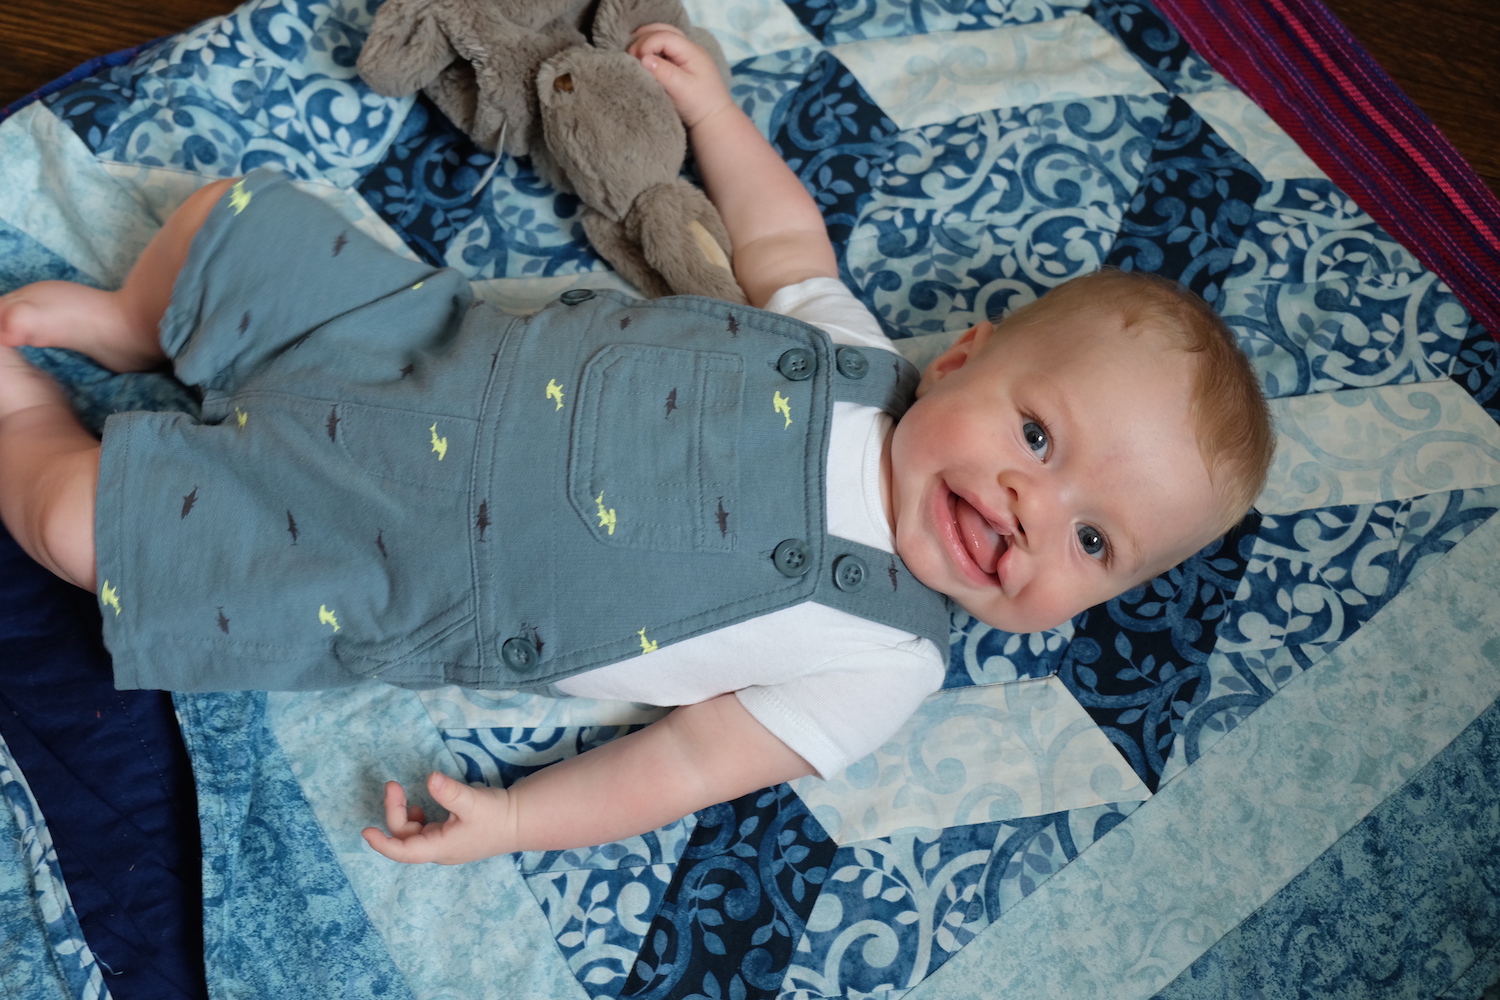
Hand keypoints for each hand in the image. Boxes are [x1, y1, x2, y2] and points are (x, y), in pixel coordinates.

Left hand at [361, 772, 516, 864]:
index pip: (403, 851)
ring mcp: (443, 844)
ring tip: (401, 793)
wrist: (520, 821)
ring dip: (403, 814)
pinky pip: (422, 831)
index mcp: (440, 847)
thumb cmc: (497, 815)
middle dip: (394, 810)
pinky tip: (418, 807)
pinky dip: (414, 818)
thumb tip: (430, 778)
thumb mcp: (473, 802)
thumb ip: (449, 792)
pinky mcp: (449, 836)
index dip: (382, 843)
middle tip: (393, 784)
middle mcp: (438, 850)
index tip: (365, 832)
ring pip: (412, 833)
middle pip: (405, 837)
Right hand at [627, 24, 733, 128]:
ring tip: (633, 56)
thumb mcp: (682, 90)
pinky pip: (663, 48)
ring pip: (662, 36)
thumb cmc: (699, 105)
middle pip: (662, 30)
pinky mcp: (681, 62)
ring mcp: (685, 53)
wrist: (714, 118)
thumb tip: (643, 59)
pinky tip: (643, 60)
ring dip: (646, 42)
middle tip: (630, 55)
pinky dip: (651, 50)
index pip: (664, 35)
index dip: (646, 44)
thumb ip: (664, 73)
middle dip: (643, 38)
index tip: (635, 61)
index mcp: (691, 51)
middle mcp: (689, 47)